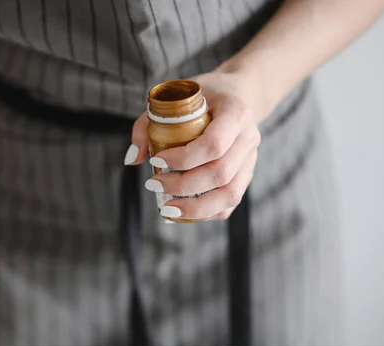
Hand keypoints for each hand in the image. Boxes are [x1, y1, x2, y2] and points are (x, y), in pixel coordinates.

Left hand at [126, 71, 261, 220]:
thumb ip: (148, 124)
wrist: (241, 94)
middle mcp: (249, 138)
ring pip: (229, 195)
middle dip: (183, 186)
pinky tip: (184, 211)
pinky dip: (206, 212)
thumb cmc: (203, 96)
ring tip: (167, 209)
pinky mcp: (247, 175)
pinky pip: (230, 202)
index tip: (156, 161)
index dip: (183, 159)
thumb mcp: (175, 97)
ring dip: (196, 207)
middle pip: (220, 173)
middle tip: (154, 185)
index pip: (213, 144)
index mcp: (234, 113)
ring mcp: (251, 159)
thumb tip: (132, 159)